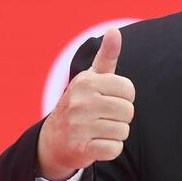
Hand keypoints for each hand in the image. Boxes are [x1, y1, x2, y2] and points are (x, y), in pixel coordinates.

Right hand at [37, 27, 134, 180]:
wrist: (53, 140)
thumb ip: (106, 56)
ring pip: (123, 131)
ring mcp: (79, 126)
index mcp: (86, 82)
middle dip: (121, 117)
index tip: (109, 100)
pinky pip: (114, 149)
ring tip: (98, 131)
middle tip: (103, 118)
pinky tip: (97, 144)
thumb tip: (114, 30)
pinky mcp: (81, 148)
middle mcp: (80, 102)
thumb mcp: (91, 78)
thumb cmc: (80, 104)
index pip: (129, 90)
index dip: (124, 98)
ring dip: (115, 134)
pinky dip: (110, 149)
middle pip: (128, 111)